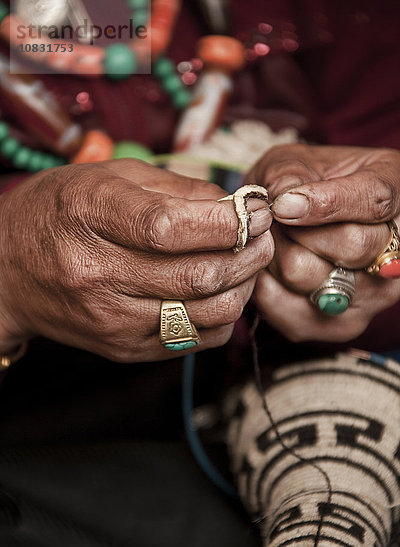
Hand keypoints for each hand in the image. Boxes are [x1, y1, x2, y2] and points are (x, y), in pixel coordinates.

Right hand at [0, 159, 273, 360]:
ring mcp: (110, 320)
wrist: (9, 272)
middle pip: (198, 275)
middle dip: (250, 253)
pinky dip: (224, 316)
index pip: (170, 228)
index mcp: (89, 216)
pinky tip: (224, 291)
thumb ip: (176, 188)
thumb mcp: (107, 177)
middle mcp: (96, 274)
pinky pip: (195, 341)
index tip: (258, 209)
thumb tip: (239, 205)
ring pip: (206, 313)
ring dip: (244, 286)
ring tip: (248, 262)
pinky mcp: (124, 349)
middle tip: (264, 234)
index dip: (228, 221)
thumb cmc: (61, 213)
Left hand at [247, 144, 399, 341]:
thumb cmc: (299, 184)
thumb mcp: (293, 162)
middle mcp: (396, 251)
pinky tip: (268, 268)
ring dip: (275, 255)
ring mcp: (374, 294)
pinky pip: (288, 308)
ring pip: (309, 276)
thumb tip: (284, 201)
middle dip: (295, 230)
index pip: (375, 200)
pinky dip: (266, 286)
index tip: (284, 204)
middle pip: (349, 245)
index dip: (327, 203)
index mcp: (395, 192)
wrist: (294, 220)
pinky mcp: (342, 326)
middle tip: (273, 219)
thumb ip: (290, 174)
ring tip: (272, 241)